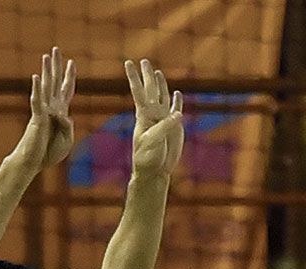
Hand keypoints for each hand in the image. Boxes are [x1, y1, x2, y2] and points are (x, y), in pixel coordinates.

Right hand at [25, 46, 75, 170]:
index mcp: (60, 113)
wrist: (33, 163)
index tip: (72, 63)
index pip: (66, 90)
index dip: (69, 77)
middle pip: (54, 82)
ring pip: (45, 88)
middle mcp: (50, 108)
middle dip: (57, 66)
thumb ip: (68, 126)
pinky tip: (36, 77)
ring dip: (46, 72)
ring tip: (46, 56)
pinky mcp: (36, 119)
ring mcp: (42, 112)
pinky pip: (37, 102)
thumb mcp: (66, 140)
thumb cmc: (48, 153)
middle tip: (56, 49)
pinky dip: (37, 90)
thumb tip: (65, 115)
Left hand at [125, 59, 183, 176]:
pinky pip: (175, 109)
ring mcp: (163, 120)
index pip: (138, 92)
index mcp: (144, 116)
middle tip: (143, 60)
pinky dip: (177, 101)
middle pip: (150, 90)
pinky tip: (177, 94)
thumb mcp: (153, 142)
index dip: (134, 77)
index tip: (128, 63)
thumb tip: (178, 113)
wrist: (155, 171)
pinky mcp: (174, 127)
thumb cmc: (148, 158)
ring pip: (162, 97)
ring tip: (157, 72)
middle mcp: (153, 114)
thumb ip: (164, 127)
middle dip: (146, 76)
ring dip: (160, 84)